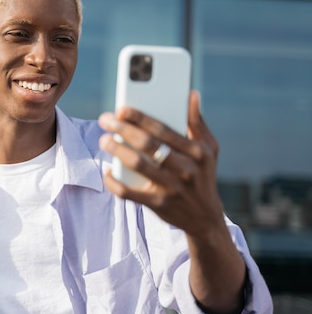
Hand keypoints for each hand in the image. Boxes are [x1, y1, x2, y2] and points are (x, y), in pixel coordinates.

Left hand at [98, 90, 246, 313]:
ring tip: (104, 140)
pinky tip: (106, 171)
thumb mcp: (209, 149)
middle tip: (105, 120)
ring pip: (138, 165)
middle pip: (148, 145)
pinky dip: (114, 182)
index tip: (122, 108)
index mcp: (197, 152)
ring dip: (117, 151)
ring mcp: (172, 188)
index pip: (163, 130)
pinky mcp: (158, 205)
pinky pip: (129, 193)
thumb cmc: (203, 175)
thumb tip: (191, 94)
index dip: (140, 117)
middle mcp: (186, 169)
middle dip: (123, 129)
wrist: (205, 219)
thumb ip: (197, 122)